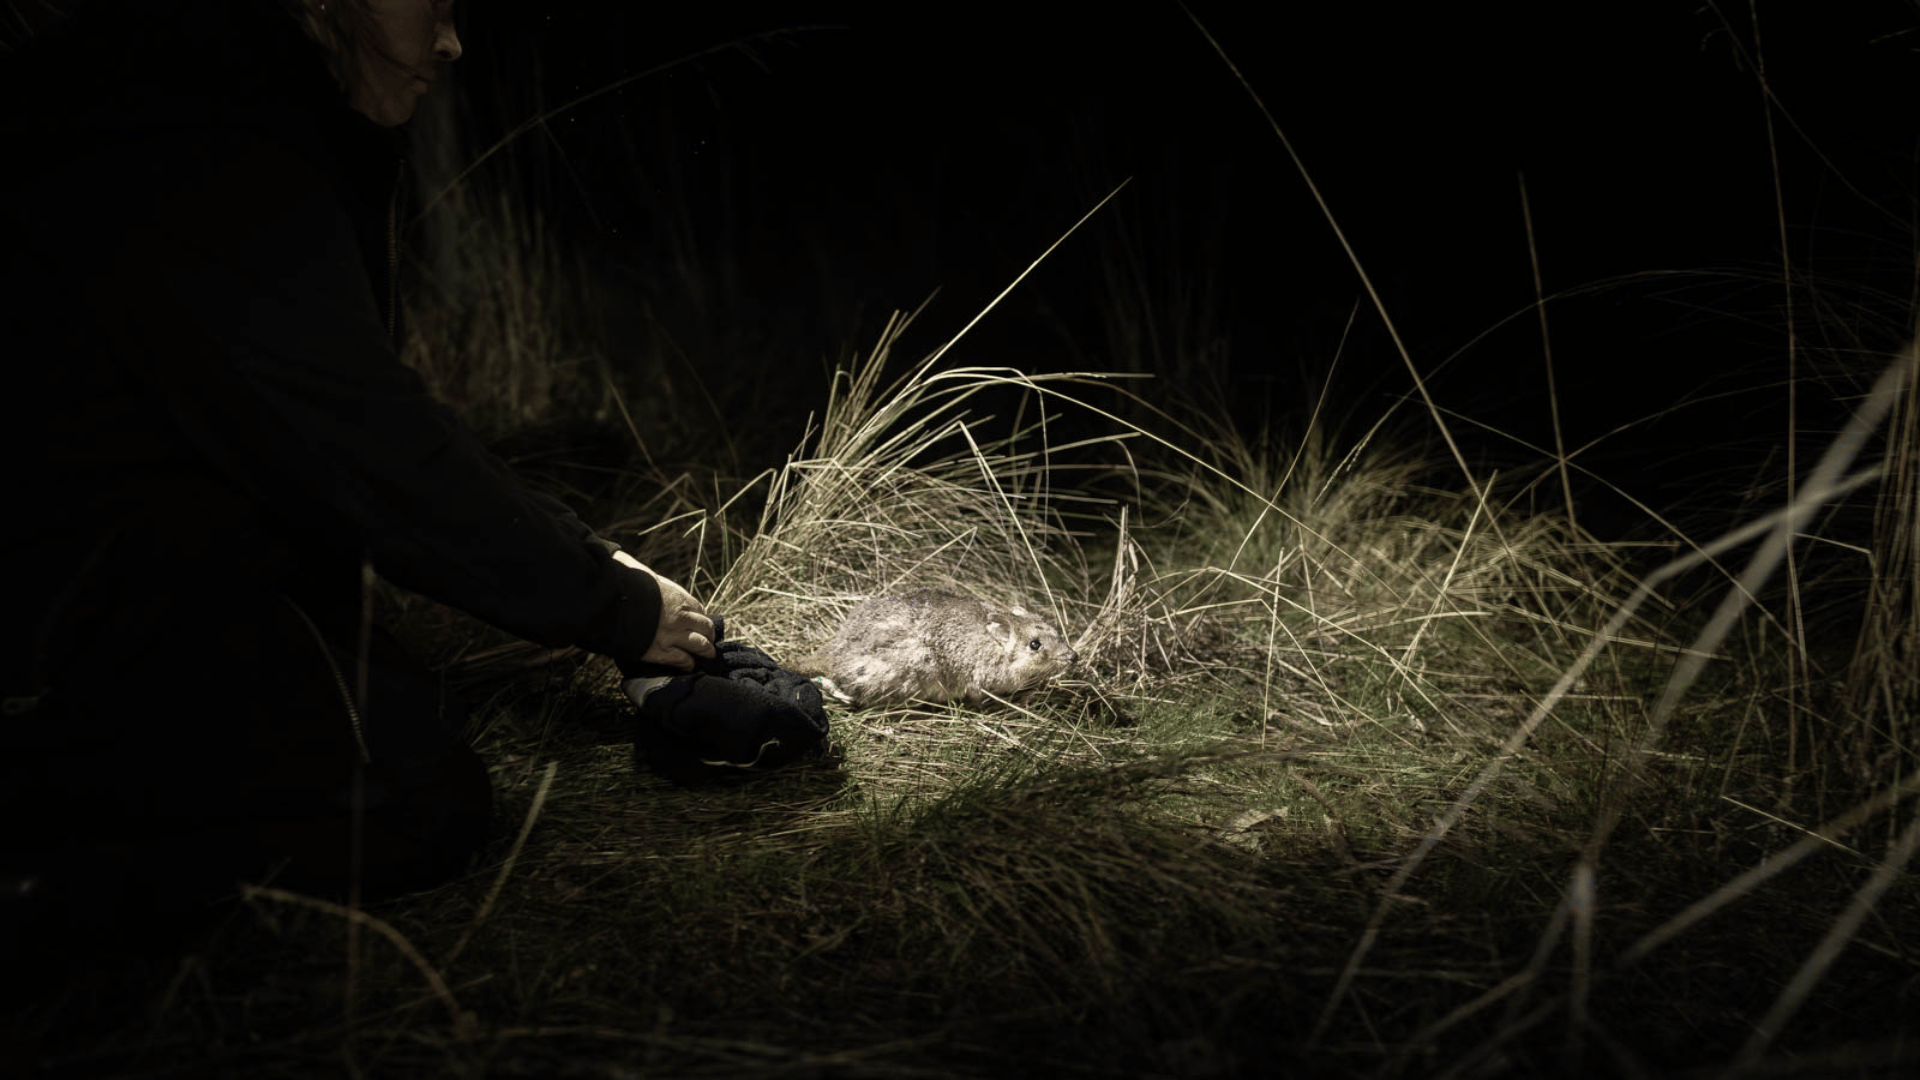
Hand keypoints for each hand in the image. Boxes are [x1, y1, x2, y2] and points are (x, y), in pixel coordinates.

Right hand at [612, 551, 716, 670]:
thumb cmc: (623, 585)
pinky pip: (682, 660)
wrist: (611, 604)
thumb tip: (625, 559)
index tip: (698, 621)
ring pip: (701, 646)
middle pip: (706, 628)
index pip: (699, 609)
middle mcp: (680, 617)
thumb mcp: (639, 572)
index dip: (700, 617)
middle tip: (708, 640)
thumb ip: (643, 573)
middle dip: (709, 634)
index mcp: (678, 598)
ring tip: (707, 655)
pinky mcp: (661, 652)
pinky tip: (689, 665)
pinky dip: (688, 664)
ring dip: (706, 651)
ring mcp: (673, 636)